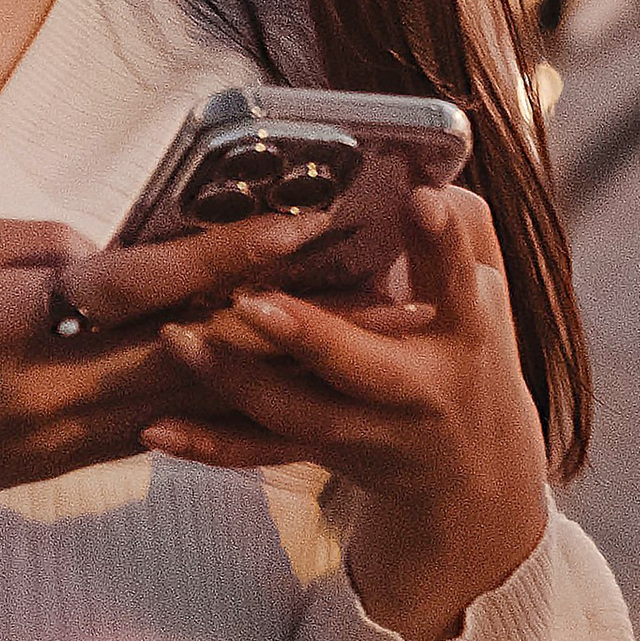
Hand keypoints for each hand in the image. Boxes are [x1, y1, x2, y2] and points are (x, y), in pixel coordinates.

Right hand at [0, 202, 341, 550]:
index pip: (139, 288)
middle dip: (278, 316)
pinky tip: (261, 382)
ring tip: (335, 333)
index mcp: (10, 326)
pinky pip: (151, 432)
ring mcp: (54, 443)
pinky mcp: (54, 467)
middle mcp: (46, 396)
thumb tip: (106, 252)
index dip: (223, 255)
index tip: (297, 225)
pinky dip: (208, 405)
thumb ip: (29, 244)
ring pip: (184, 404)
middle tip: (361, 285)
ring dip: (260, 368)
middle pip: (190, 356)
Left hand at [142, 185, 549, 640]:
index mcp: (463, 332)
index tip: (419, 199)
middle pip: (359, 366)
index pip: (458, 281)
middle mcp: (411, 389)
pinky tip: (156, 428)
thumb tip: (422, 175)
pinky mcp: (318, 452)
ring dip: (233, 380)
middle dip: (309, 335)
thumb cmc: (462, 348)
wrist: (465, 466)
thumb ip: (456, 231)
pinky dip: (207, 443)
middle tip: (254, 301)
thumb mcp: (483, 288)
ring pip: (293, 412)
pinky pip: (257, 451)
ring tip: (176, 339)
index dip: (442, 242)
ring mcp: (361, 429)